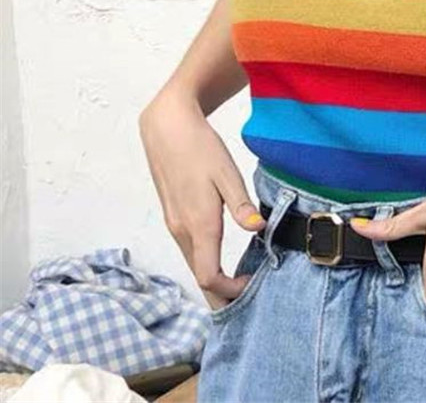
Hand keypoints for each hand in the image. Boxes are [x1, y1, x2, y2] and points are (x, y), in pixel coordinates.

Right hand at [139, 89, 266, 310]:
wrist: (167, 128)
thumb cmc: (199, 147)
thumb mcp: (226, 172)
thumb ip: (241, 204)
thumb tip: (258, 229)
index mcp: (198, 223)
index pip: (209, 276)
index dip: (230, 290)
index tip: (252, 285)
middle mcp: (182, 230)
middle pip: (199, 278)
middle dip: (222, 295)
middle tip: (249, 299)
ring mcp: (175, 224)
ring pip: (194, 264)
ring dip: (213, 280)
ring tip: (240, 282)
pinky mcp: (174, 216)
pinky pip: (190, 251)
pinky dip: (205, 263)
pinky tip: (222, 259)